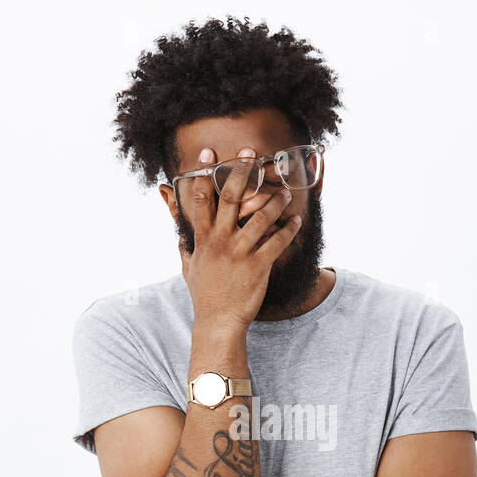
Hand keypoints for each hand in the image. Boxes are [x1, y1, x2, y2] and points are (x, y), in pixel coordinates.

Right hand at [178, 146, 303, 328]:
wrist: (218, 322)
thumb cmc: (204, 296)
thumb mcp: (188, 269)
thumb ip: (186, 247)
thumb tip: (180, 235)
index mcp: (203, 239)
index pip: (201, 199)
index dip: (204, 174)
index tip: (209, 154)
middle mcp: (220, 242)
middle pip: (230, 198)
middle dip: (240, 172)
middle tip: (250, 154)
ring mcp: (239, 253)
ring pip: (260, 217)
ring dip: (275, 200)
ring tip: (285, 191)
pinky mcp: (258, 266)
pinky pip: (277, 242)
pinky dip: (289, 229)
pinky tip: (296, 219)